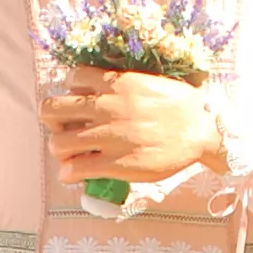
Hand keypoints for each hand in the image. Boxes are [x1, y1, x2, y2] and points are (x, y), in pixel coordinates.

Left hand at [40, 69, 226, 185]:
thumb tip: (100, 89)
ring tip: (72, 154)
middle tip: (67, 129)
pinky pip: (75, 169)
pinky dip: (69, 173)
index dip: (70, 92)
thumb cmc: (180, 106)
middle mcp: (107, 107)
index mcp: (116, 83)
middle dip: (54, 121)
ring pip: (57, 143)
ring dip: (60, 150)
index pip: (71, 79)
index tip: (79, 104)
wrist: (201, 132)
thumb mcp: (149, 81)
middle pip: (51, 110)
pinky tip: (75, 173)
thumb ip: (122, 83)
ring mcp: (109, 136)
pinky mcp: (115, 163)